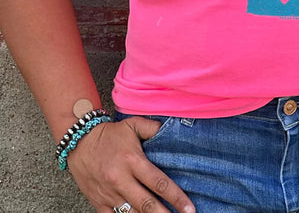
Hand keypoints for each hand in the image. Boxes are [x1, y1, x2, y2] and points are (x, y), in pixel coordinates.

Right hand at [67, 117, 194, 212]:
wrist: (79, 142)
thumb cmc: (110, 134)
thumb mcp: (132, 124)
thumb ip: (153, 128)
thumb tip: (171, 130)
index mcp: (132, 161)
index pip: (158, 183)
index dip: (176, 197)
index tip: (189, 208)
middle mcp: (121, 180)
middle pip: (147, 204)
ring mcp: (109, 194)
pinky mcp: (98, 203)